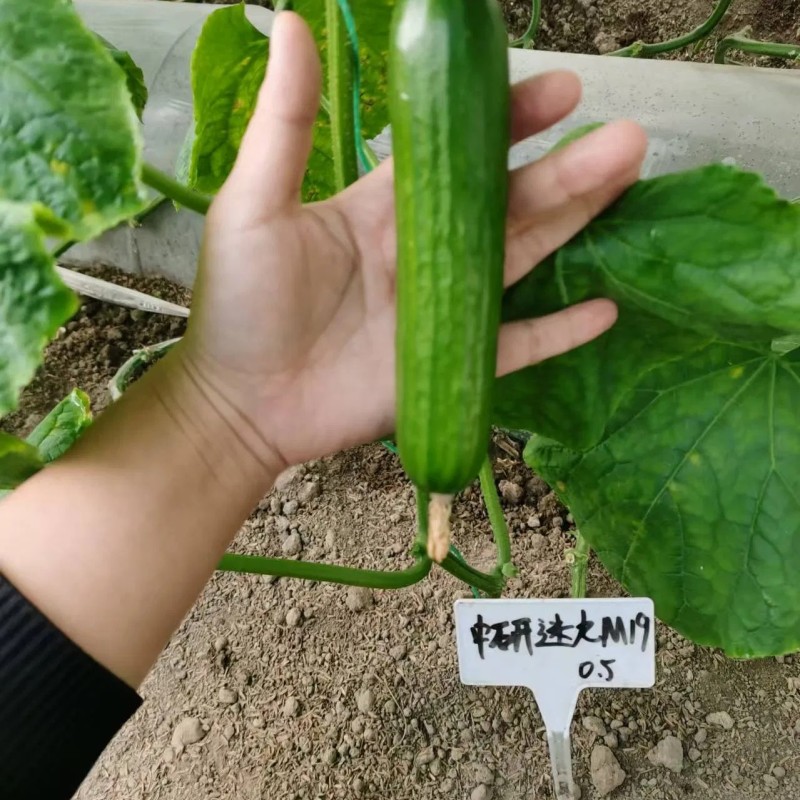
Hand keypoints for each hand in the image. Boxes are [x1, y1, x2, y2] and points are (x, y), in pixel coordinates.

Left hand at [180, 11, 647, 471]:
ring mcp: (443, 311)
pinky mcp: (452, 366)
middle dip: (565, 170)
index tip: (558, 91)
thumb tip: (293, 21)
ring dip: (575, 225)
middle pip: (507, 204)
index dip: (507, 122)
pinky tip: (606, 309)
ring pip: (522, 260)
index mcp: (383, 209)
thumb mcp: (255, 205)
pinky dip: (559, 331)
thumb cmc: (240, 304)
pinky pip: (517, 347)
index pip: (458, 156)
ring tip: (628, 184)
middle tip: (624, 138)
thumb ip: (285, 124)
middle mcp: (424, 254)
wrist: (241, 404)